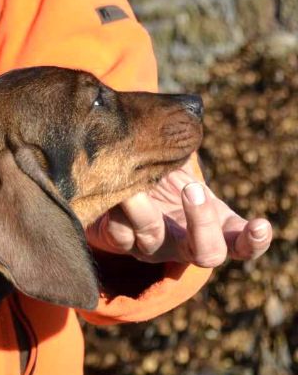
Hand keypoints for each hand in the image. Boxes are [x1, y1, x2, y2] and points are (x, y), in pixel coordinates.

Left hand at [86, 168, 271, 265]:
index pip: (243, 246)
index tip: (260, 225)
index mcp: (214, 231)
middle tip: (192, 190)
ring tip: (136, 188)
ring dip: (145, 211)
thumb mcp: (181, 169)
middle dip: (202, 222)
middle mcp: (185, 246)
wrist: (122, 192)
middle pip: (207, 253)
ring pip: (152, 240)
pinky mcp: (121, 244)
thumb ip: (184, 153)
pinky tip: (115, 195)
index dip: (254, 241)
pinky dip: (115, 213)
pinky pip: (117, 234)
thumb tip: (184, 121)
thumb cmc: (164, 180)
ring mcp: (152, 248)